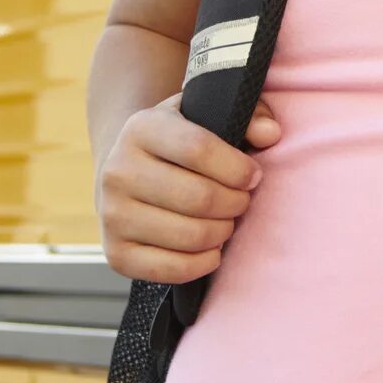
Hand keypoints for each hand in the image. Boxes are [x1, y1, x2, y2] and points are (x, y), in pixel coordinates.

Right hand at [96, 95, 279, 284]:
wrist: (127, 173)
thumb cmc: (182, 144)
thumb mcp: (211, 114)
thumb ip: (249, 116)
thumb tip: (270, 134)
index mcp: (142, 129)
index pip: (199, 149)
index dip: (237, 168)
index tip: (253, 176)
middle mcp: (118, 171)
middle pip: (199, 198)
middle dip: (235, 203)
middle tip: (241, 201)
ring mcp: (112, 215)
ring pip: (189, 235)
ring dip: (222, 232)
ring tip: (226, 221)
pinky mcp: (115, 253)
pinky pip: (170, 269)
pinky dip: (203, 263)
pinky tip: (212, 249)